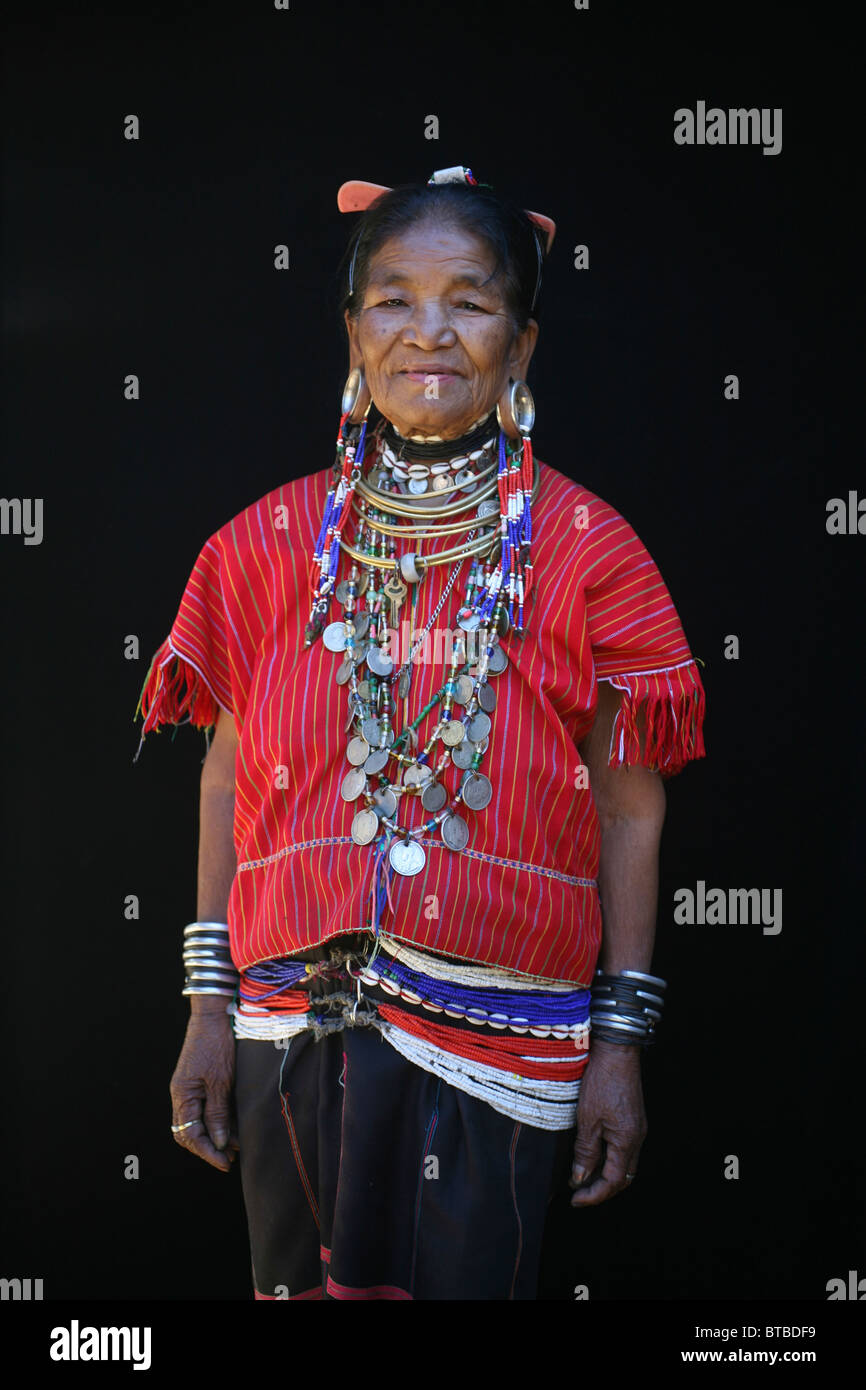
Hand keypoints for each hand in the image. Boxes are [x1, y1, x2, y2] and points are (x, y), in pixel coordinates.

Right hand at [169, 1010, 239, 1171]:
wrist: (215, 1013)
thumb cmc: (217, 1045)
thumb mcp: (221, 1081)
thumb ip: (217, 1112)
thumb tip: (217, 1142)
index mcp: (183, 1095)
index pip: (189, 1135)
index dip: (207, 1152)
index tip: (225, 1163)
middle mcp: (183, 1093)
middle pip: (189, 1131)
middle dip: (208, 1147)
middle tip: (230, 1157)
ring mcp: (190, 1086)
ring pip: (198, 1121)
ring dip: (215, 1134)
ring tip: (236, 1142)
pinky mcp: (200, 1079)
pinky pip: (204, 1107)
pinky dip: (217, 1119)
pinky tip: (233, 1123)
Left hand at [569, 1040, 646, 1205]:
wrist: (616, 1051)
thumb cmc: (601, 1082)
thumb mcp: (587, 1119)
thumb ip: (586, 1152)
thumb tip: (581, 1179)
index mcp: (627, 1141)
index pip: (613, 1182)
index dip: (594, 1195)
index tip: (575, 1200)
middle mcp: (637, 1137)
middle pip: (623, 1177)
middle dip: (601, 1189)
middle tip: (579, 1193)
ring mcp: (637, 1127)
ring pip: (624, 1163)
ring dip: (605, 1173)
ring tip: (582, 1175)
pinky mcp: (633, 1118)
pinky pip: (623, 1148)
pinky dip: (609, 1158)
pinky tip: (593, 1153)